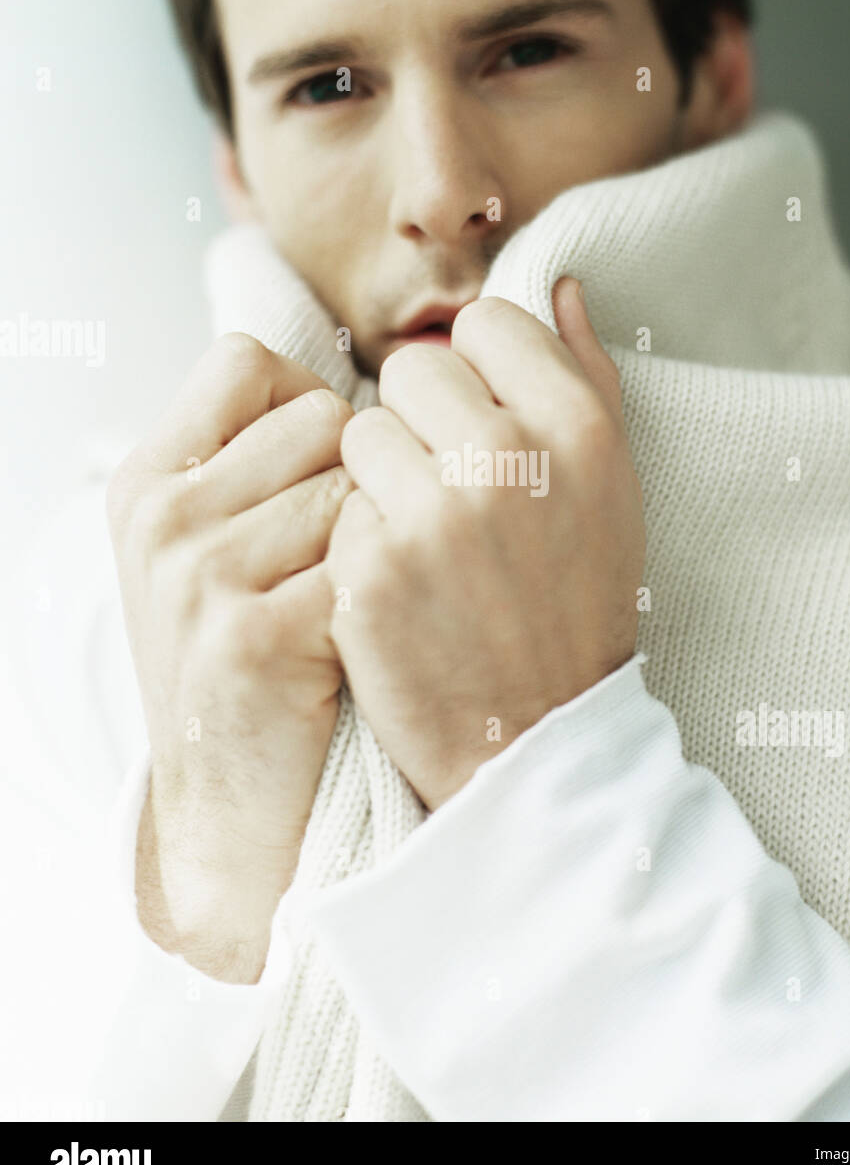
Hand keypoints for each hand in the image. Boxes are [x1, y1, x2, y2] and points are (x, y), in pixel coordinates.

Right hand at [106, 333, 353, 979]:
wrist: (233, 804)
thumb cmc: (247, 660)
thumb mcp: (209, 548)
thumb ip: (251, 460)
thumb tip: (358, 379)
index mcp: (146, 480)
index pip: (247, 360)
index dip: (308, 400)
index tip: (323, 469)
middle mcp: (160, 517)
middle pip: (322, 416)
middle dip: (357, 476)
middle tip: (341, 557)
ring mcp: (199, 576)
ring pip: (359, 485)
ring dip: (379, 539)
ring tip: (346, 602)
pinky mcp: (255, 637)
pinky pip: (370, 558)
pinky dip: (387, 596)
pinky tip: (361, 641)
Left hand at [328, 278, 644, 810]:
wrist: (536, 739)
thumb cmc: (575, 603)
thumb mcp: (614, 489)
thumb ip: (587, 377)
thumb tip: (559, 283)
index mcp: (577, 429)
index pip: (486, 323)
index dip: (476, 375)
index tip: (485, 430)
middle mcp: (509, 459)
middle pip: (411, 368)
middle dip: (420, 421)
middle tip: (449, 494)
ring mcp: (434, 515)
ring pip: (359, 431)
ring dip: (378, 479)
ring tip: (423, 540)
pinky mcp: (371, 570)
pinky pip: (336, 506)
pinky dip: (357, 542)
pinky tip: (399, 588)